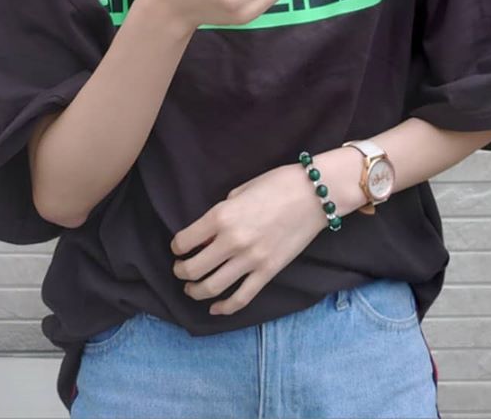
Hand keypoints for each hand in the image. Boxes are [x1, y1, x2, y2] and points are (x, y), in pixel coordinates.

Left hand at [170, 164, 326, 316]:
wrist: (314, 194)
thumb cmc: (277, 184)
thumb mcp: (240, 191)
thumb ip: (222, 213)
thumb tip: (209, 232)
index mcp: (221, 215)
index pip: (185, 241)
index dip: (177, 247)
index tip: (179, 248)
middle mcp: (232, 240)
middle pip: (194, 269)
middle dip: (181, 272)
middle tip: (180, 270)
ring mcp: (250, 259)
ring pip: (212, 288)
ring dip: (195, 291)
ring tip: (192, 289)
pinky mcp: (268, 272)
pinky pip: (240, 298)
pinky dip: (224, 307)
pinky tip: (215, 308)